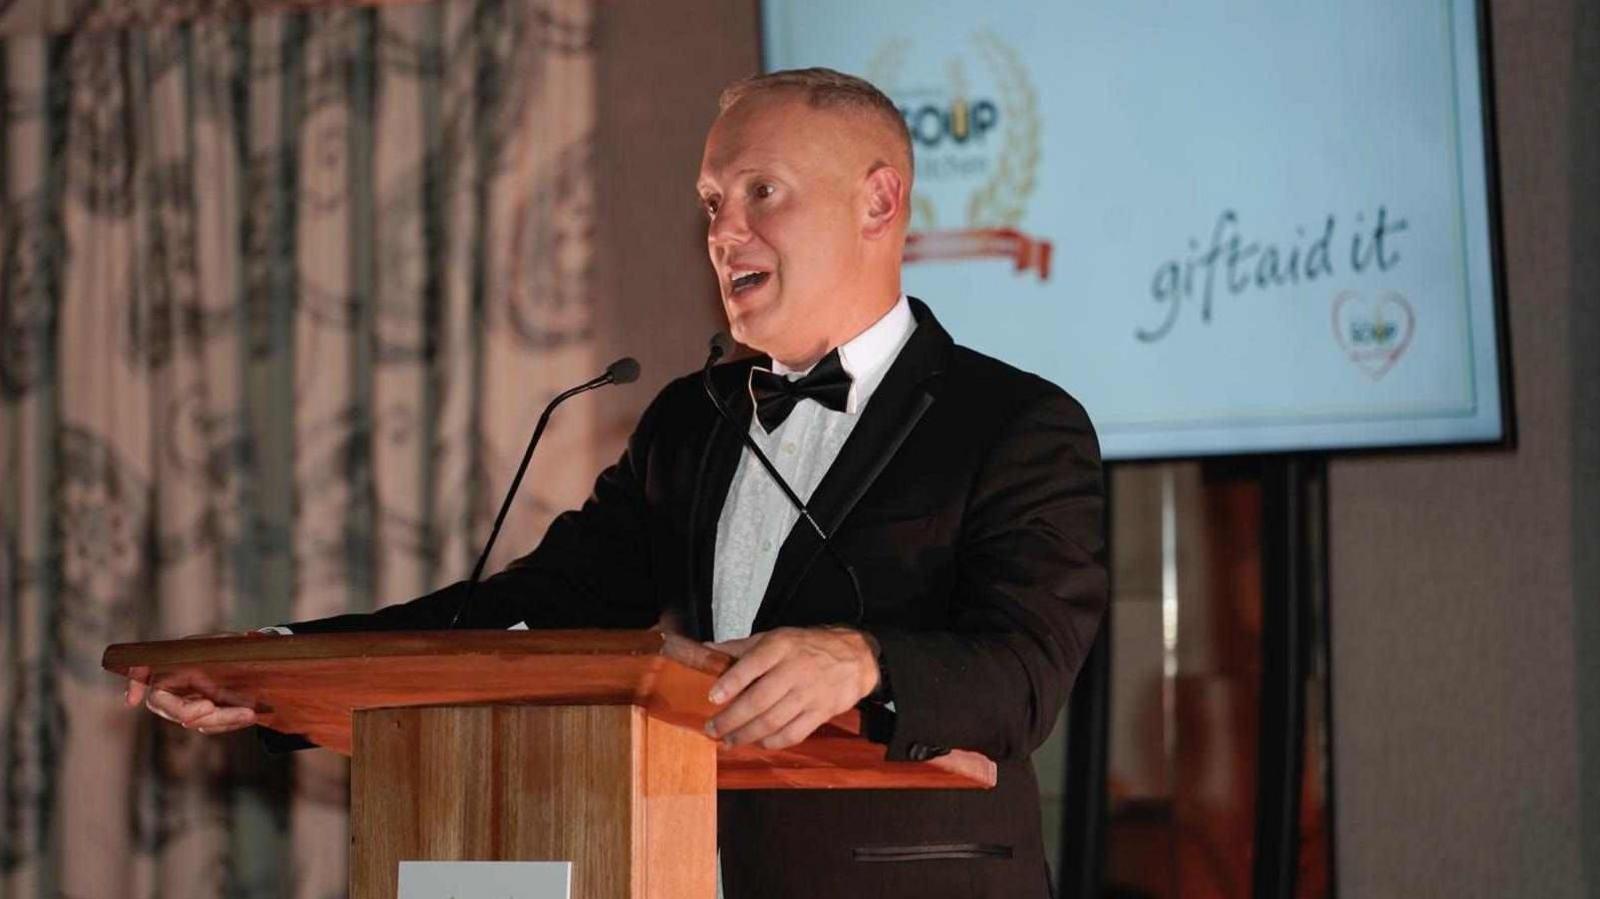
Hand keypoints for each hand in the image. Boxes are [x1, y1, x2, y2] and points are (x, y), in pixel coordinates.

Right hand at [125, 632, 262, 734]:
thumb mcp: (230, 643)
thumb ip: (232, 644)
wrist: (251, 664)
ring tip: (248, 714)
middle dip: (189, 712)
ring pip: (193, 721)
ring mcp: (188, 703)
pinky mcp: (203, 716)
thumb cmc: (232, 649)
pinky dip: (228, 723)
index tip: (132, 700)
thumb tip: (250, 637)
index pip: (144, 671)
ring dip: (220, 720)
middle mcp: (175, 686)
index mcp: (175, 663)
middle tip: (211, 708)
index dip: (135, 684)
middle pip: (169, 707)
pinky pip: (208, 726)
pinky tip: (248, 716)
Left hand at [703, 626, 879, 749]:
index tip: (712, 697)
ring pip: (773, 721)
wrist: (853, 657)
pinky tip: (758, 743)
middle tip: (712, 729)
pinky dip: (773, 742)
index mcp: (780, 647)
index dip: (731, 682)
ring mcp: (809, 693)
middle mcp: (794, 669)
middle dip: (731, 719)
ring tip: (728, 741)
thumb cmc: (806, 648)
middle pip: (758, 700)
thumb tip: (704, 652)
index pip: (752, 664)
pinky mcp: (821, 712)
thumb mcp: (774, 638)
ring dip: (746, 735)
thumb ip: (739, 648)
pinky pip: (793, 733)